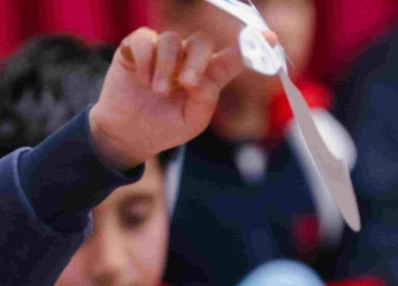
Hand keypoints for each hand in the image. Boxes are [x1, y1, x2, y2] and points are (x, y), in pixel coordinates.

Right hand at [89, 28, 272, 169]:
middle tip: (186, 84)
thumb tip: (205, 75)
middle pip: (201, 43)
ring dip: (166, 67)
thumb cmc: (163, 128)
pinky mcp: (137, 48)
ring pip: (172, 40)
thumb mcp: (191, 121)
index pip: (231, 57)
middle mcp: (186, 58)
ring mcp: (162, 51)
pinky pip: (145, 40)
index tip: (270, 38)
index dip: (249, 47)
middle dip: (196, 61)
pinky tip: (142, 79)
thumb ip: (206, 97)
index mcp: (205, 76)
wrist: (127, 135)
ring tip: (158, 91)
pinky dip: (145, 60)